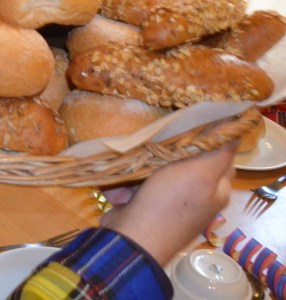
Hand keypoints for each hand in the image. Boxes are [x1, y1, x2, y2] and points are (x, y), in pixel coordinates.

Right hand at [101, 142, 235, 265]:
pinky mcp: (144, 206)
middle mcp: (196, 197)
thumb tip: (236, 131)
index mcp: (216, 191)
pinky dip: (128, 181)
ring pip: (159, 171)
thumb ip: (219, 152)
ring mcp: (169, 203)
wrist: (133, 238)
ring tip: (136, 157)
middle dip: (171, 149)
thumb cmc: (170, 202)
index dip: (212, 138)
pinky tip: (122, 180)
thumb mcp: (200, 173)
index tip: (194, 121)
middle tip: (161, 134)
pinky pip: (138, 185)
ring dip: (145, 164)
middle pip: (188, 162)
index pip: (222, 157)